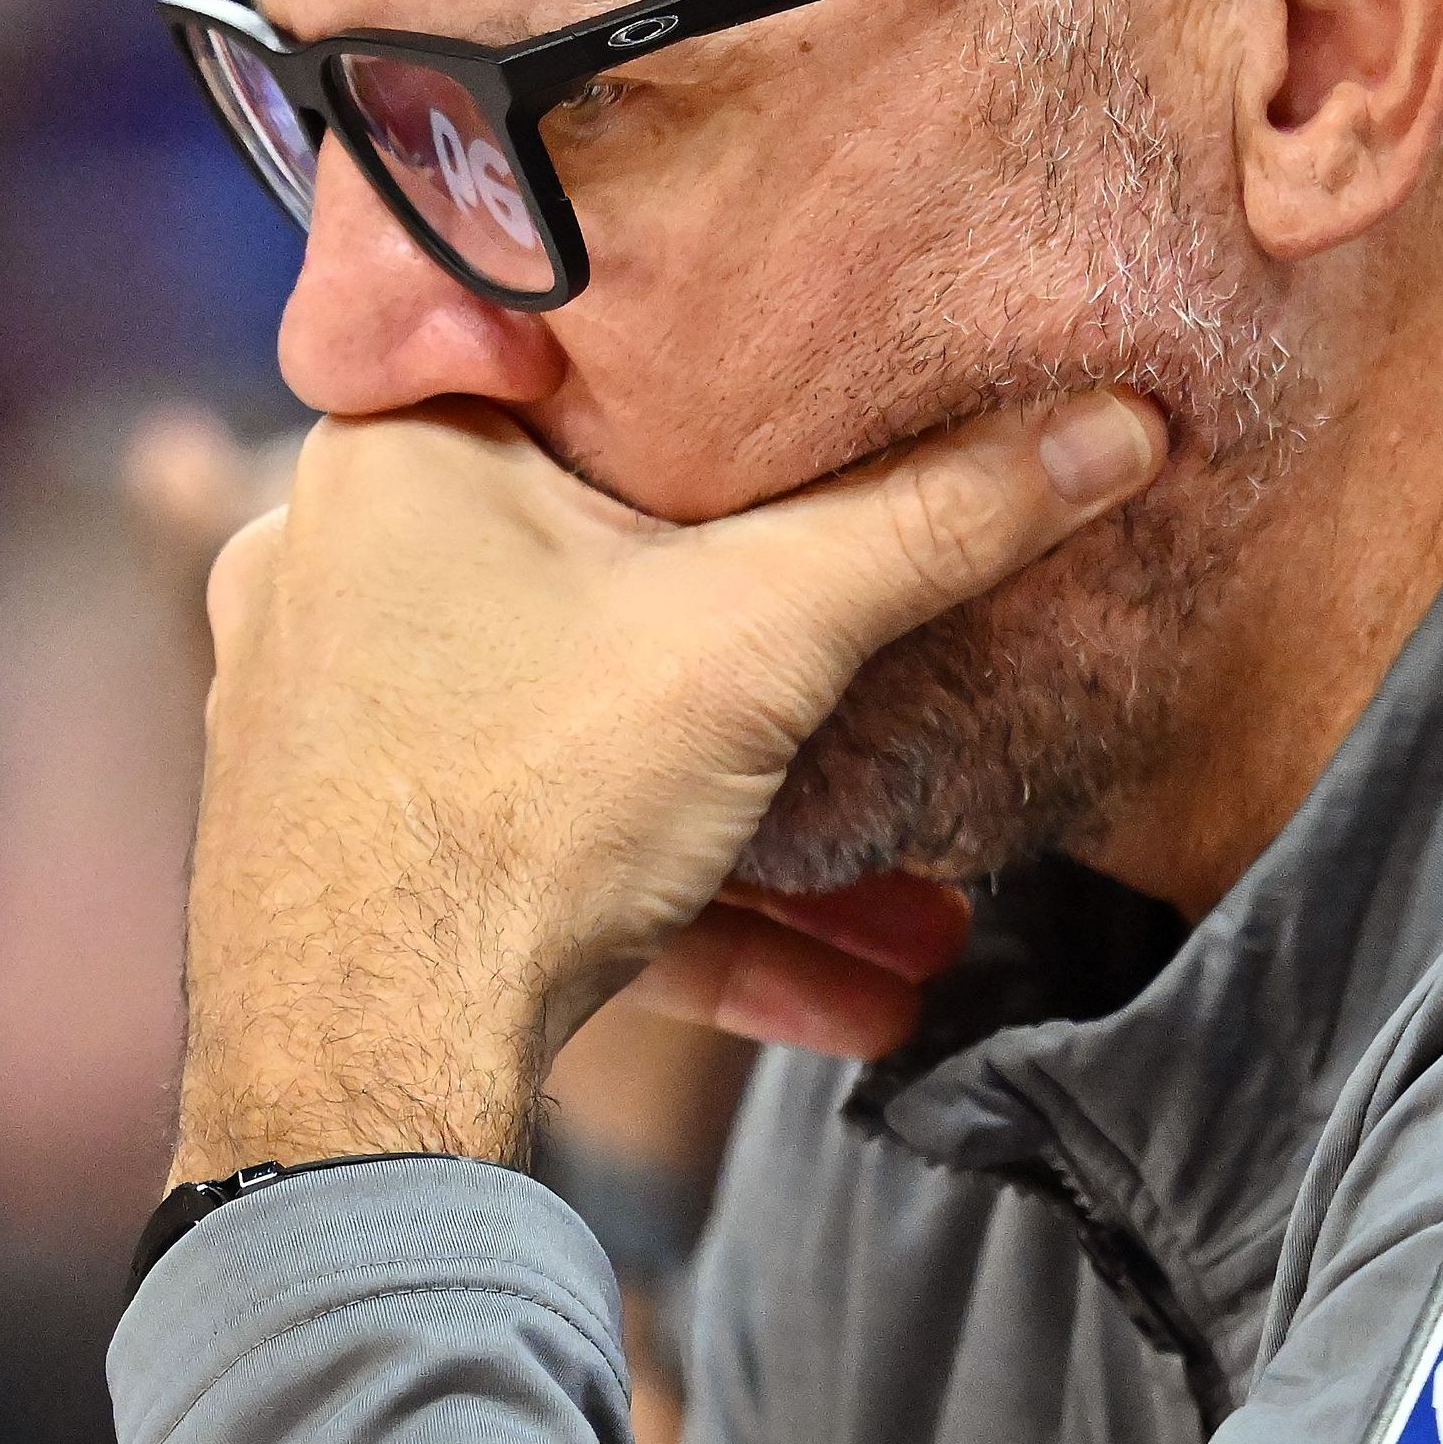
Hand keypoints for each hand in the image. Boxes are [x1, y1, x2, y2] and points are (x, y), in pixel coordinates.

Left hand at [166, 390, 1161, 1177]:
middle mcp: (330, 567)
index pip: (564, 362)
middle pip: (599, 567)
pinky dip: (688, 906)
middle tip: (892, 661)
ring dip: (760, 820)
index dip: (708, 382)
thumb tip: (1112, 429)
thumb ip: (936, 525)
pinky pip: (547, 846)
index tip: (824, 412)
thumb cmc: (514, 806)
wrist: (352, 1081)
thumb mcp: (761, 640)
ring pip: (587, 734)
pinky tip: (850, 997)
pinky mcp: (356, 854)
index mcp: (393, 452)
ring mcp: (332, 720)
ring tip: (915, 892)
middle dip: (778, 657)